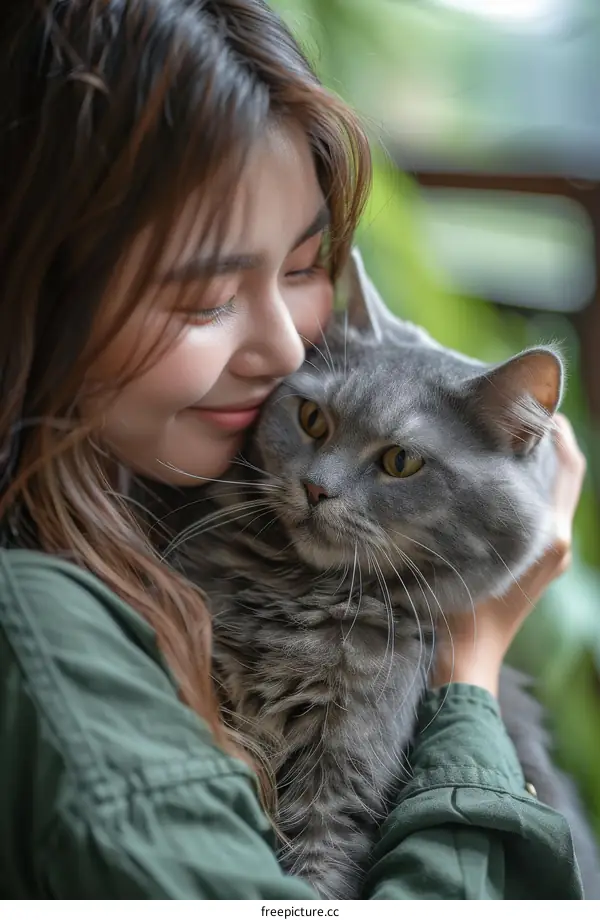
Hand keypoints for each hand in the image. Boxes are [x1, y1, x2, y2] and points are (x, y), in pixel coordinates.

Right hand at [431, 413, 585, 695]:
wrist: (466, 660)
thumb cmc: (460, 611)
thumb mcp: (465, 550)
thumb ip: (474, 506)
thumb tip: (474, 457)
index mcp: (546, 534)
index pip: (563, 461)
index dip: (550, 426)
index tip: (523, 402)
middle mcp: (557, 539)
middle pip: (566, 469)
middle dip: (546, 436)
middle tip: (512, 410)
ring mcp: (552, 553)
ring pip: (555, 488)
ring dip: (537, 459)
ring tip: (502, 435)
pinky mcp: (541, 562)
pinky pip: (543, 508)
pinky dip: (530, 484)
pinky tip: (497, 475)